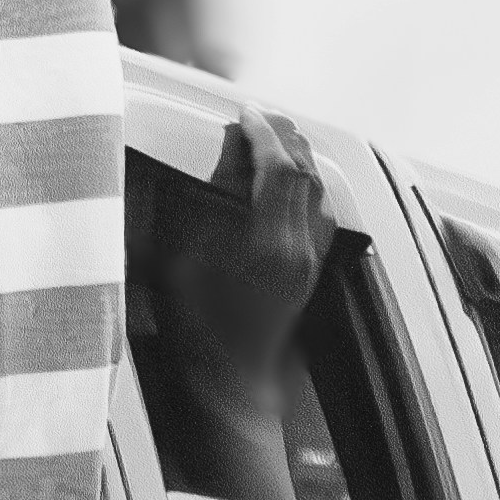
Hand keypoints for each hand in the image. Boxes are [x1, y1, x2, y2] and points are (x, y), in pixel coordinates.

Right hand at [136, 113, 335, 499]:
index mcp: (268, 245)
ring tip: (274, 139)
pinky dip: (304, 186)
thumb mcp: (181, 264)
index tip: (245, 115)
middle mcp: (298, 251)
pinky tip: (286, 182)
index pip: (279, 170)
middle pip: (305, 174)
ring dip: (297, 160)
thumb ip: (193, 211)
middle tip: (260, 118)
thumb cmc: (197, 332)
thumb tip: (205, 168)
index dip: (263, 135)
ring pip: (317, 192)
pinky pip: (319, 213)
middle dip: (283, 138)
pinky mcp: (309, 273)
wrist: (231, 384)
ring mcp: (309, 262)